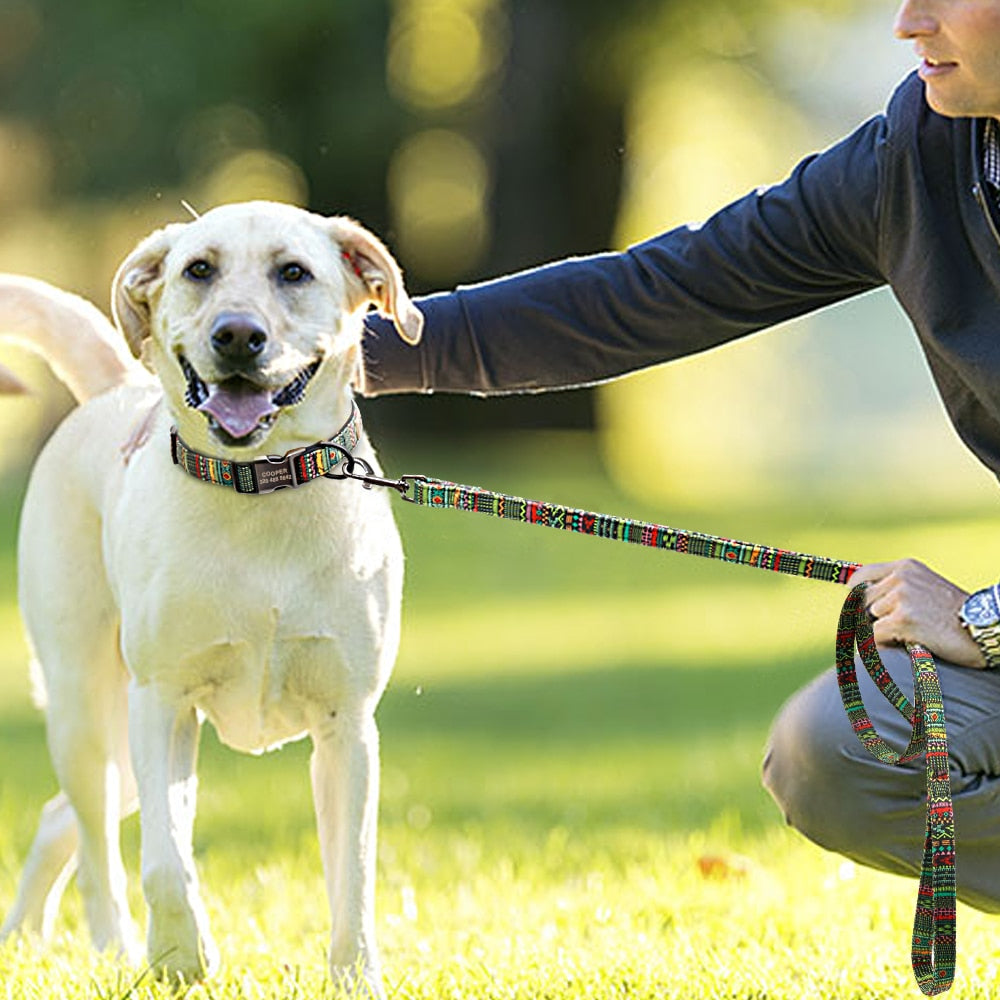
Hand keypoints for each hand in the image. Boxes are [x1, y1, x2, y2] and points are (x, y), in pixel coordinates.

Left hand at [849, 558, 984, 667]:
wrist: (983, 628)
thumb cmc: (956, 614)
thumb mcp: (927, 588)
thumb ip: (898, 588)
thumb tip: (861, 599)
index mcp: (905, 568)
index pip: (861, 576)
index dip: (854, 591)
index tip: (852, 602)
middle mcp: (900, 578)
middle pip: (862, 602)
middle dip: (870, 617)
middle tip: (893, 628)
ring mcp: (900, 597)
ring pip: (869, 620)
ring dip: (883, 631)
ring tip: (911, 633)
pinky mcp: (901, 619)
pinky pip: (875, 636)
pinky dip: (886, 643)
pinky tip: (909, 642)